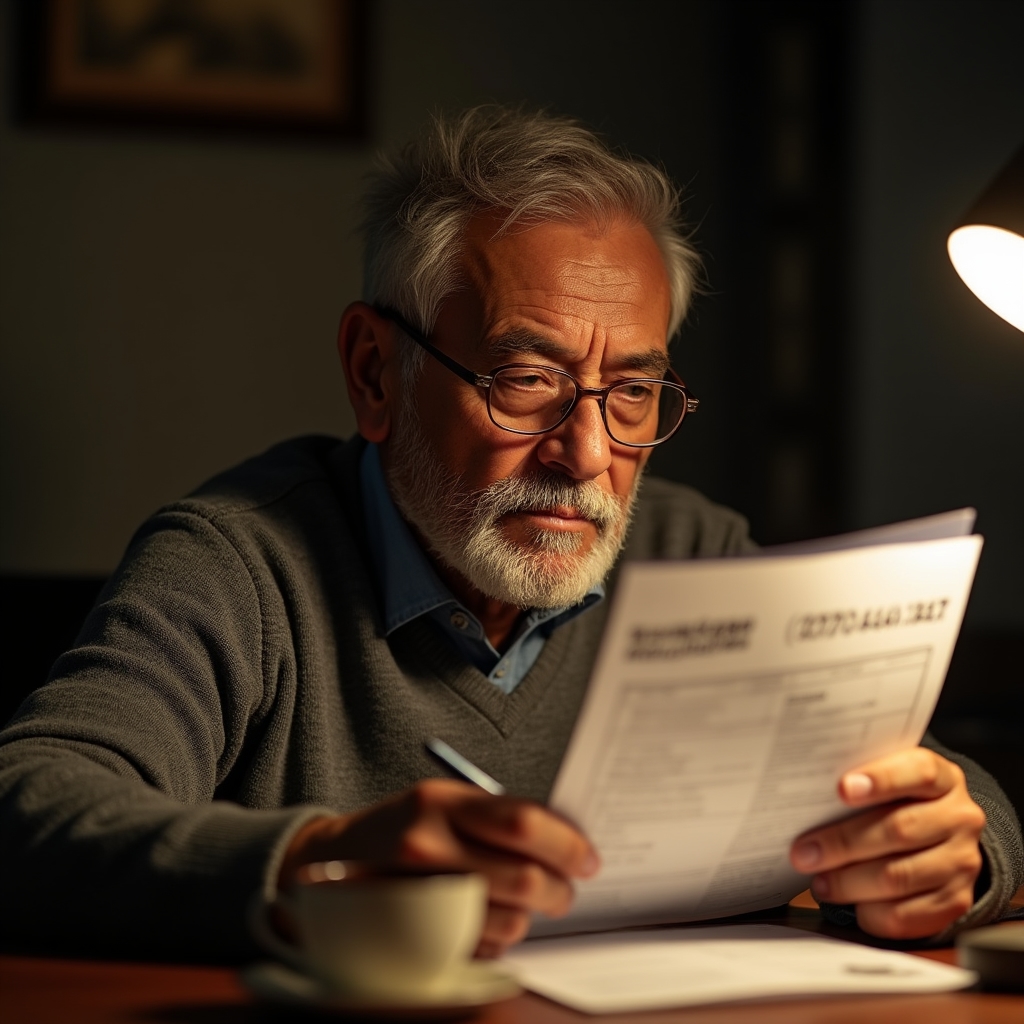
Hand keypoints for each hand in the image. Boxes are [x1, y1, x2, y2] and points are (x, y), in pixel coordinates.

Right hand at [278, 779, 598, 956]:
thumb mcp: (441, 800)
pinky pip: (483, 946)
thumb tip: (563, 838)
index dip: (566, 843)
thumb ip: (495, 815)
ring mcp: (418, 896)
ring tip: (527, 902)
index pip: (522, 823)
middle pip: (523, 878)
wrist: (329, 862)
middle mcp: (427, 847)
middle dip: (560, 889)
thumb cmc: (400, 827)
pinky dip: (501, 936)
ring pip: (510, 920)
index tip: (587, 857)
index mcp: (439, 802)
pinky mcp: (415, 937)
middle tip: (568, 888)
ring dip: (532, 916)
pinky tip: (490, 917)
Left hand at [790, 748, 985, 938]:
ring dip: (850, 882)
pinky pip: (907, 915)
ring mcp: (962, 862)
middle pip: (900, 829)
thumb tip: (804, 795)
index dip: (881, 779)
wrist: (943, 838)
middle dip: (843, 843)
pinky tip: (849, 903)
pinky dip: (870, 912)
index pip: (919, 772)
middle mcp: (959, 818)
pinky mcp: (956, 901)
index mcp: (942, 778)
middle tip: (804, 852)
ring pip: (899, 876)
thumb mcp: (887, 781)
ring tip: (820, 882)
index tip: (841, 789)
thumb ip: (858, 783)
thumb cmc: (898, 803)